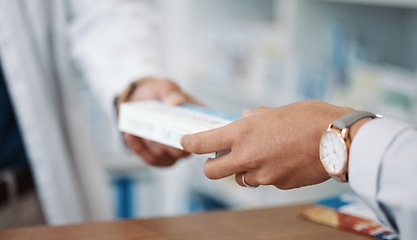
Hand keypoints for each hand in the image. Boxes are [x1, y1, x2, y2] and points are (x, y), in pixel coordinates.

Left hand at [122, 78, 199, 166]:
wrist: (139, 101)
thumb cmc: (157, 94)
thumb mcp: (163, 86)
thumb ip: (169, 90)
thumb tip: (175, 101)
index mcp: (198, 121)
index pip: (205, 134)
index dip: (197, 136)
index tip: (182, 129)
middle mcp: (190, 139)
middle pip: (185, 151)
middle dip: (169, 143)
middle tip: (158, 130)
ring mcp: (174, 151)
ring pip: (166, 156)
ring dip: (151, 144)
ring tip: (140, 129)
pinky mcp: (159, 157)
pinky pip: (151, 159)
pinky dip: (139, 148)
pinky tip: (130, 135)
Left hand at [181, 100, 352, 188]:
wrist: (340, 140)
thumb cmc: (310, 118)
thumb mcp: (277, 110)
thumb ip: (256, 117)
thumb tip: (244, 118)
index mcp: (243, 132)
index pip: (203, 143)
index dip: (190, 143)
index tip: (185, 142)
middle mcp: (248, 156)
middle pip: (212, 172)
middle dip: (211, 166)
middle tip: (219, 158)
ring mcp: (263, 174)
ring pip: (241, 178)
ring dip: (243, 170)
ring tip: (260, 156)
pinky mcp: (279, 184)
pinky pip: (265, 181)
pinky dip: (267, 173)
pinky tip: (281, 161)